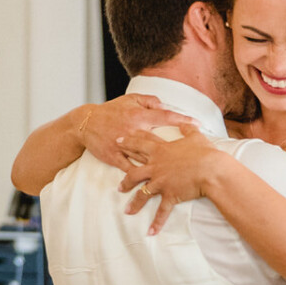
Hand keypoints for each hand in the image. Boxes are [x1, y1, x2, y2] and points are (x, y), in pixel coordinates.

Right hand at [79, 96, 195, 171]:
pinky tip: (153, 184)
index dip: (182, 120)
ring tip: (179, 173)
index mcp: (139, 116)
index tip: (198, 124)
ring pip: (146, 158)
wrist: (87, 123)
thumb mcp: (129, 100)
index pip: (165, 117)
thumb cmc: (111, 111)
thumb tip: (164, 104)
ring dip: (162, 166)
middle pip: (160, 141)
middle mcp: (134, 131)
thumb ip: (148, 101)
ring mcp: (125, 146)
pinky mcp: (115, 157)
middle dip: (177, 148)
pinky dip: (141, 176)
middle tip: (195, 155)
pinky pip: (130, 169)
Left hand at [117, 127, 223, 233]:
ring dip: (134, 202)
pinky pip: (161, 211)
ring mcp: (162, 181)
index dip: (128, 142)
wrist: (212, 169)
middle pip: (134, 171)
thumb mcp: (195, 136)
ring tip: (127, 210)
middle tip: (118, 185)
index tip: (117, 141)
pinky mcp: (170, 195)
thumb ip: (187, 129)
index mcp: (161, 150)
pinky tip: (150, 232)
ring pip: (142, 193)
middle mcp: (157, 166)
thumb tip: (187, 123)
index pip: (140, 144)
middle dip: (125, 177)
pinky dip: (156, 223)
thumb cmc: (205, 152)